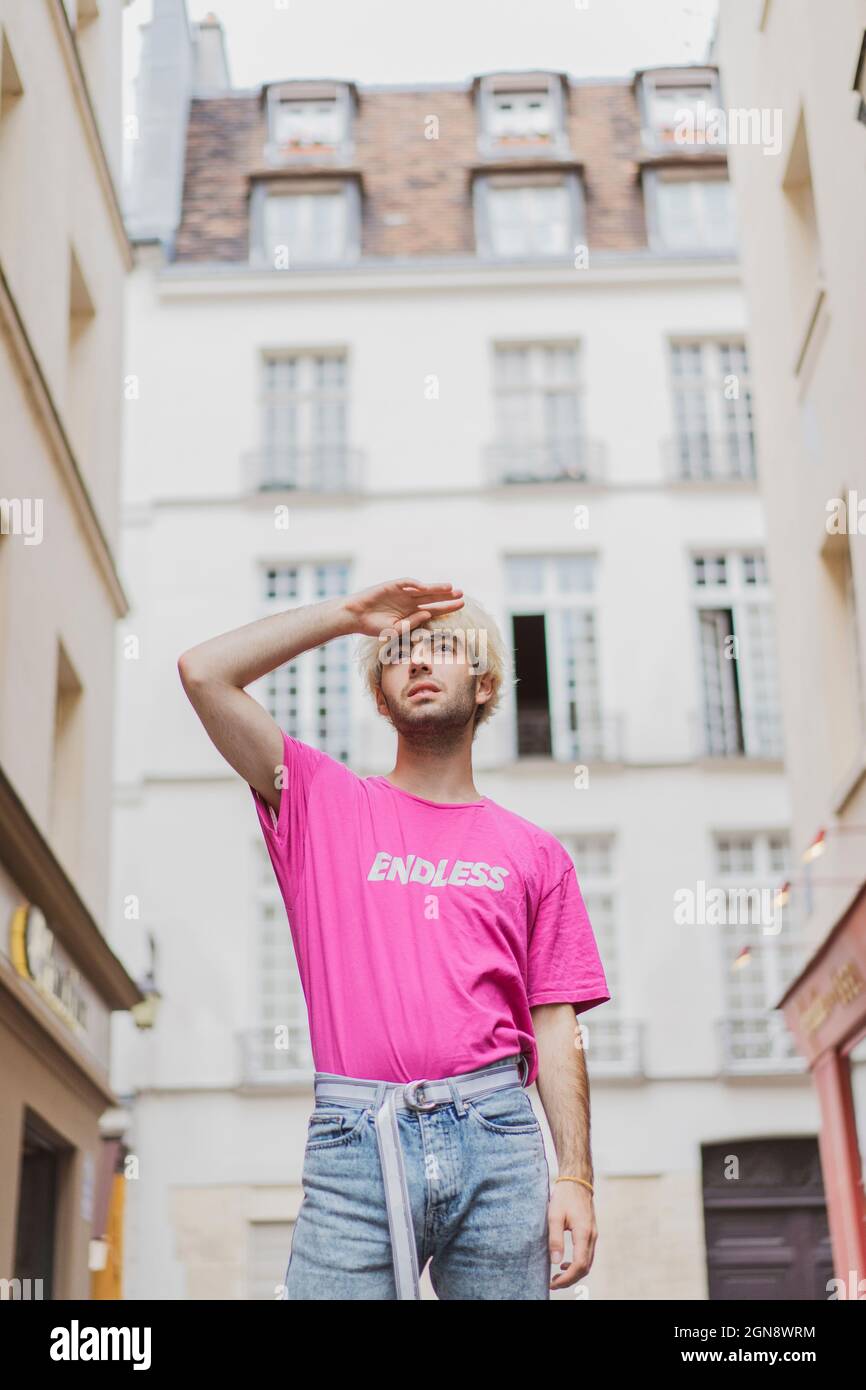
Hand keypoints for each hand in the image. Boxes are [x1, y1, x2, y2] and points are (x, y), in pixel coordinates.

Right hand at [343, 578, 463, 638]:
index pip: (434, 609)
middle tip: (462, 595)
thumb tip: (427, 612)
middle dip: (446, 596)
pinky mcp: (391, 585)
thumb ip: (411, 623)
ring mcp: (401, 593)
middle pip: (432, 597)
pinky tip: (425, 587)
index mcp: (412, 613)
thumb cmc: (374, 626)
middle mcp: (409, 601)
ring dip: (436, 588)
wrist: (355, 617)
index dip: (447, 608)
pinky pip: (406, 583)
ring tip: (450, 588)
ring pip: (422, 589)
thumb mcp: (395, 630)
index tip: (461, 606)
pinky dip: (415, 584)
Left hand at [548, 1181, 596, 1290]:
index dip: (567, 1278)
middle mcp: (592, 1237)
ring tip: (557, 1277)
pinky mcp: (590, 1233)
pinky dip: (577, 1264)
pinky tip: (564, 1264)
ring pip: (587, 1263)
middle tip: (553, 1283)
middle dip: (570, 1280)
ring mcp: (593, 1235)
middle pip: (585, 1268)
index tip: (553, 1283)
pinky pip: (587, 1255)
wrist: (577, 1182)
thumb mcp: (554, 1216)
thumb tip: (556, 1262)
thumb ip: (555, 1239)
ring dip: (573, 1273)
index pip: (579, 1264)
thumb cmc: (564, 1197)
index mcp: (584, 1233)